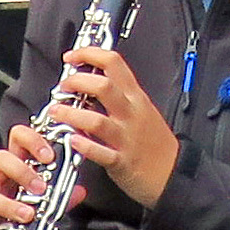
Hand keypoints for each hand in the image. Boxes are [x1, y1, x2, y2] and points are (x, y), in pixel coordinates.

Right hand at [0, 127, 58, 229]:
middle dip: (21, 170)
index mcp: (19, 168)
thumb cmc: (24, 215)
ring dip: (10, 203)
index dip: (32, 141)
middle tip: (40, 187)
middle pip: (1, 159)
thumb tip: (79, 190)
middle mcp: (2, 180)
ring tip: (28, 214)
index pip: (20, 141)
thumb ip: (62, 196)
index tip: (49, 155)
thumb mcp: (47, 204)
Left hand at [44, 38, 182, 209]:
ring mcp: (126, 138)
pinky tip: (72, 140)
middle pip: (103, 87)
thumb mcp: (144, 110)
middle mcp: (131, 114)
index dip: (89, 54)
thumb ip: (120, 96)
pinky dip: (84, 145)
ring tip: (57, 112)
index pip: (114, 64)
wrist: (173, 174)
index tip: (73, 57)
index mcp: (136, 98)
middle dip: (77, 82)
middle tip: (64, 86)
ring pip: (96, 120)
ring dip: (71, 114)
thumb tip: (90, 83)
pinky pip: (100, 152)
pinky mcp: (121, 162)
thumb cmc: (155, 143)